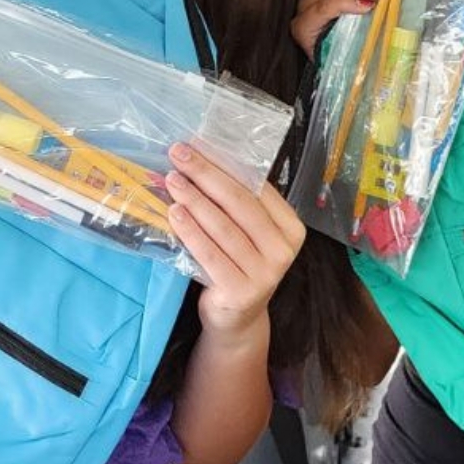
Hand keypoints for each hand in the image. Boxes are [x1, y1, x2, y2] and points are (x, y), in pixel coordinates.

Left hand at [164, 143, 305, 338]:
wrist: (237, 318)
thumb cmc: (239, 263)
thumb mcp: (247, 233)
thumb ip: (237, 204)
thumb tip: (202, 158)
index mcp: (291, 227)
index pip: (256, 187)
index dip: (224, 163)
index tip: (198, 145)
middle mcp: (283, 249)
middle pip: (239, 203)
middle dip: (206, 175)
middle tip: (179, 154)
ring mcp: (265, 273)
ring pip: (223, 227)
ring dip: (194, 199)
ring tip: (172, 180)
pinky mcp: (241, 291)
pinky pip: (210, 254)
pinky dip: (190, 231)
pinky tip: (175, 214)